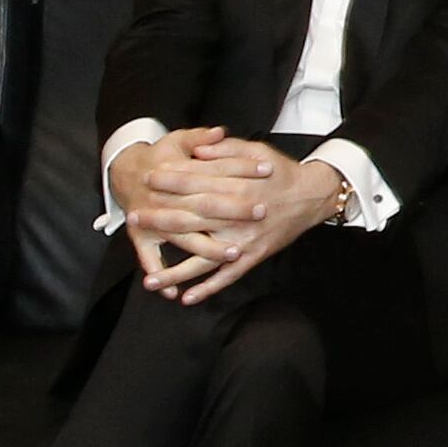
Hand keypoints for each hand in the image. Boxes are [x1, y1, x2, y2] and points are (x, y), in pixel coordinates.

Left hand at [118, 134, 318, 293]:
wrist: (313, 196)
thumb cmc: (280, 172)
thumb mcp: (256, 151)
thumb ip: (226, 149)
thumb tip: (197, 148)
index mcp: (238, 187)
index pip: (197, 184)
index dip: (171, 181)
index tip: (148, 179)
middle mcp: (238, 216)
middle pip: (193, 219)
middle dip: (161, 220)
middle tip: (134, 219)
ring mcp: (245, 240)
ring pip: (205, 258)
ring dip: (176, 272)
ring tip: (150, 281)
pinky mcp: (253, 255)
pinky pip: (228, 276)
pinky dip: (208, 288)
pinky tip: (186, 297)